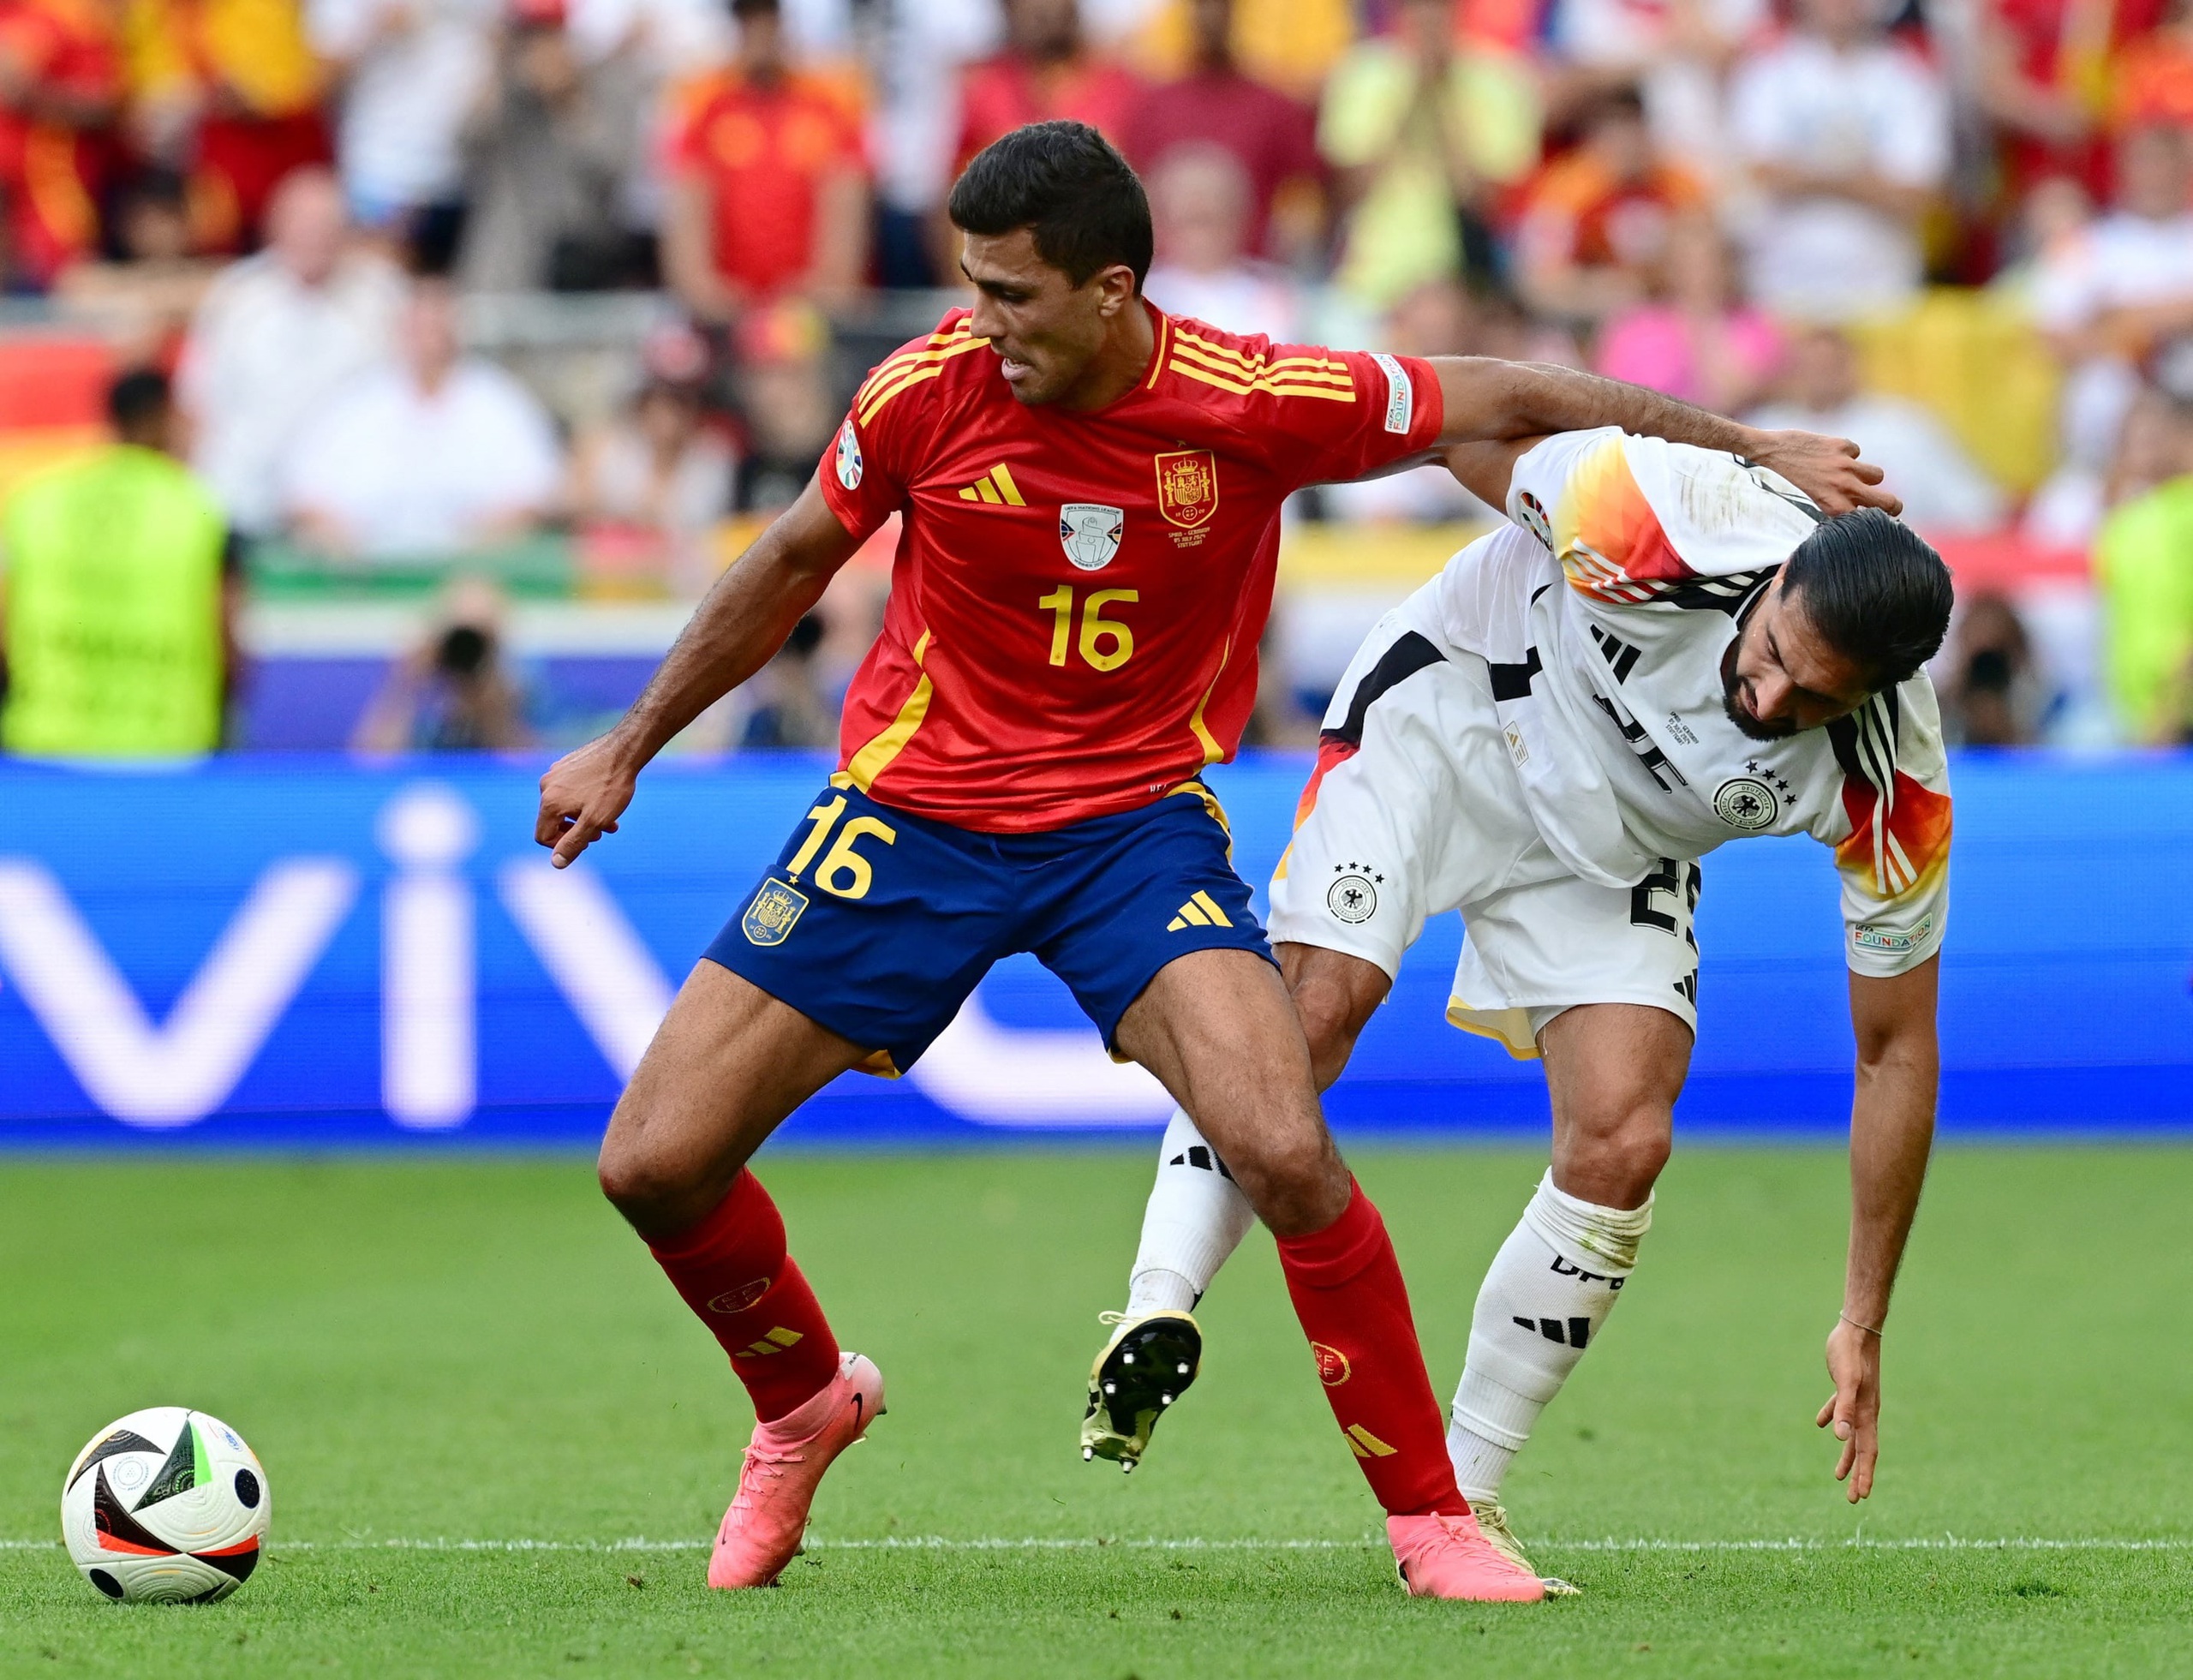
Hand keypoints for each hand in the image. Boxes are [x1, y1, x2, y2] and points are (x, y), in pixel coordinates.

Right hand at [534, 731, 639, 867]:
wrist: (624, 750)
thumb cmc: (611, 786)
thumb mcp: (594, 821)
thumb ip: (573, 844)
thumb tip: (556, 863)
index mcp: (549, 802)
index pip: (542, 836)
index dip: (562, 846)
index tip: (587, 843)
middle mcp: (546, 786)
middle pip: (554, 821)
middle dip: (578, 831)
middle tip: (604, 832)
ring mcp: (556, 773)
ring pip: (565, 806)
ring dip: (585, 817)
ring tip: (611, 819)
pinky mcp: (566, 764)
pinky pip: (570, 790)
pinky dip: (585, 800)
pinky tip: (606, 799)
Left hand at [1746, 430, 1902, 517]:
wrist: (1760, 455)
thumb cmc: (1775, 488)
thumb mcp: (1801, 511)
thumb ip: (1827, 514)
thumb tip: (1843, 522)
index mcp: (1833, 509)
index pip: (1873, 520)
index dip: (1878, 522)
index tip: (1877, 522)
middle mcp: (1843, 488)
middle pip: (1888, 501)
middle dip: (1892, 506)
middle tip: (1888, 507)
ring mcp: (1844, 465)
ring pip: (1876, 475)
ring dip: (1866, 477)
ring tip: (1849, 479)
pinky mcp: (1839, 445)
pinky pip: (1855, 452)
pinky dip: (1846, 455)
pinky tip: (1827, 458)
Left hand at [1815, 1317, 1882, 1501]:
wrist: (1856, 1331)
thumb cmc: (1851, 1356)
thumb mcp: (1846, 1383)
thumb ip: (1844, 1409)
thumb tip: (1840, 1437)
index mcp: (1867, 1415)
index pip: (1867, 1452)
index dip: (1865, 1474)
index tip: (1861, 1496)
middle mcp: (1865, 1412)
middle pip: (1862, 1450)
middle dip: (1858, 1474)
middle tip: (1854, 1498)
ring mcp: (1857, 1401)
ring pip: (1852, 1436)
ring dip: (1846, 1456)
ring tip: (1838, 1475)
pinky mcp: (1846, 1388)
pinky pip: (1840, 1411)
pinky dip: (1832, 1419)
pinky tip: (1822, 1424)